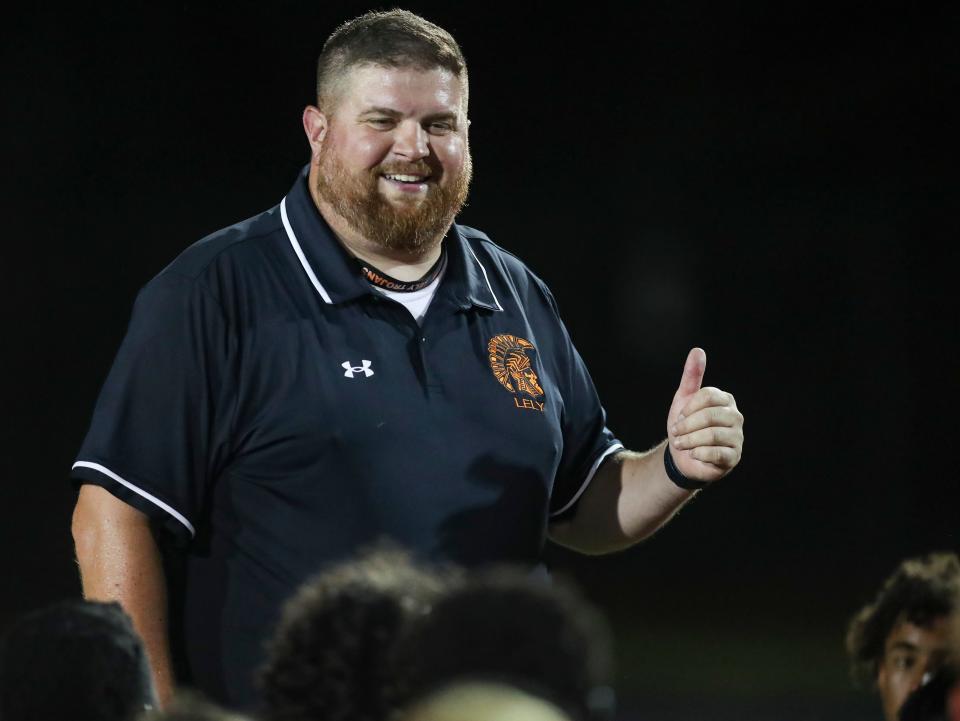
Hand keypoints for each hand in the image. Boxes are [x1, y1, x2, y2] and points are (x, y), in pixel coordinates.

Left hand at [666, 347, 743, 482]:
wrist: (683, 457)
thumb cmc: (686, 426)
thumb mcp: (684, 399)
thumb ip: (692, 376)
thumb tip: (698, 350)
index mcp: (725, 401)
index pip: (708, 395)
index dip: (689, 407)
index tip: (679, 417)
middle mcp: (735, 417)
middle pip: (709, 415)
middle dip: (687, 425)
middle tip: (676, 432)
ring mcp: (737, 438)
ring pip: (712, 435)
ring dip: (689, 440)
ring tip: (681, 444)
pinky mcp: (734, 457)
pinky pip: (717, 453)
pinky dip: (699, 453)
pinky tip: (693, 454)